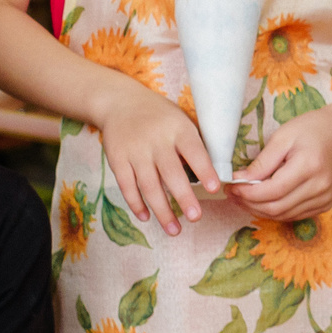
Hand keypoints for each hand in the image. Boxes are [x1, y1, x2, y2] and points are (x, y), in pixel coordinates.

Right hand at [93, 74, 218, 236]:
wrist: (119, 102)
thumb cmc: (159, 116)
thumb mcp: (180, 120)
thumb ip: (193, 145)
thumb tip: (212, 177)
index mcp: (178, 128)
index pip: (194, 151)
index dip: (204, 170)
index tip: (214, 189)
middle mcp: (156, 140)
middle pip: (171, 173)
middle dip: (184, 197)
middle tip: (196, 217)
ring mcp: (135, 151)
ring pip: (149, 185)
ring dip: (162, 211)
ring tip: (175, 230)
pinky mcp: (117, 159)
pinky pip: (127, 186)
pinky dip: (137, 204)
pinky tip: (147, 217)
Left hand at [228, 104, 331, 220]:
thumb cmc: (311, 129)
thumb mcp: (283, 137)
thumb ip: (262, 162)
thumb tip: (239, 180)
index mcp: (310, 166)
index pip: (272, 190)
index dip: (248, 192)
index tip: (231, 186)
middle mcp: (320, 187)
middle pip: (277, 207)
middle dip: (250, 203)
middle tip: (233, 193)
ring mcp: (324, 198)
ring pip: (283, 215)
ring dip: (259, 209)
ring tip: (243, 198)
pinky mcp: (325, 205)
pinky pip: (293, 215)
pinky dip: (275, 211)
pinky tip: (262, 201)